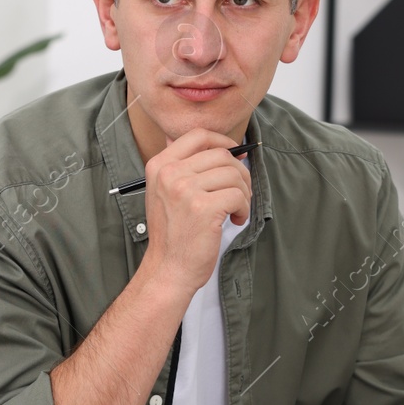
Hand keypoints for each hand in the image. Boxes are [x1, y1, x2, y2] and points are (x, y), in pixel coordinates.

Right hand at [137, 127, 252, 299]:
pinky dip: (244, 209)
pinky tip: (234, 220)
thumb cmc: (173, 233)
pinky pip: (238, 195)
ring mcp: (185, 190)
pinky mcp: (204, 208)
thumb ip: (183, 167)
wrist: (168, 268)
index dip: (224, 141)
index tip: (236, 154)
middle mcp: (169, 174)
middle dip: (239, 174)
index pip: (198, 136)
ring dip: (243, 194)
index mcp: (159, 165)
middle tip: (238, 194)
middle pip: (221, 155)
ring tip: (235, 211)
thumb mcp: (164, 192)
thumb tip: (220, 146)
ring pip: (233, 175)